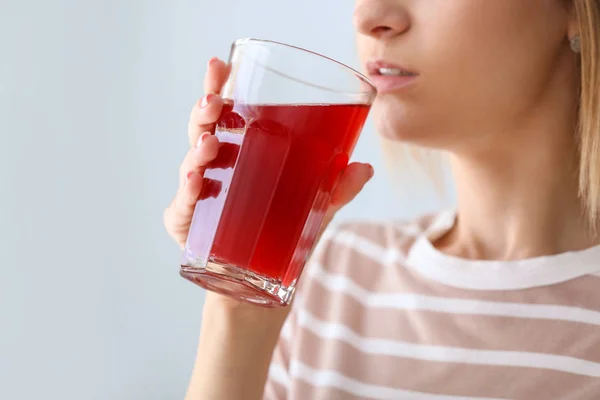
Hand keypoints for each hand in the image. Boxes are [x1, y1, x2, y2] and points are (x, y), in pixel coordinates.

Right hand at [164, 55, 373, 277]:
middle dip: (205, 111)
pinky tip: (195, 180)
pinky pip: (183, 207)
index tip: (220, 64)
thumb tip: (364, 168)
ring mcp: (197, 196)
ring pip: (191, 163)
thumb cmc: (279, 238)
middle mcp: (214, 170)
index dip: (218, 87)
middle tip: (215, 101)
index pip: (226, 115)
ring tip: (211, 143)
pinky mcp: (187, 225)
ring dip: (198, 148)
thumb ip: (334, 189)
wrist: (257, 288)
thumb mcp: (313, 210)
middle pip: (203, 130)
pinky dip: (188, 193)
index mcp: (239, 155)